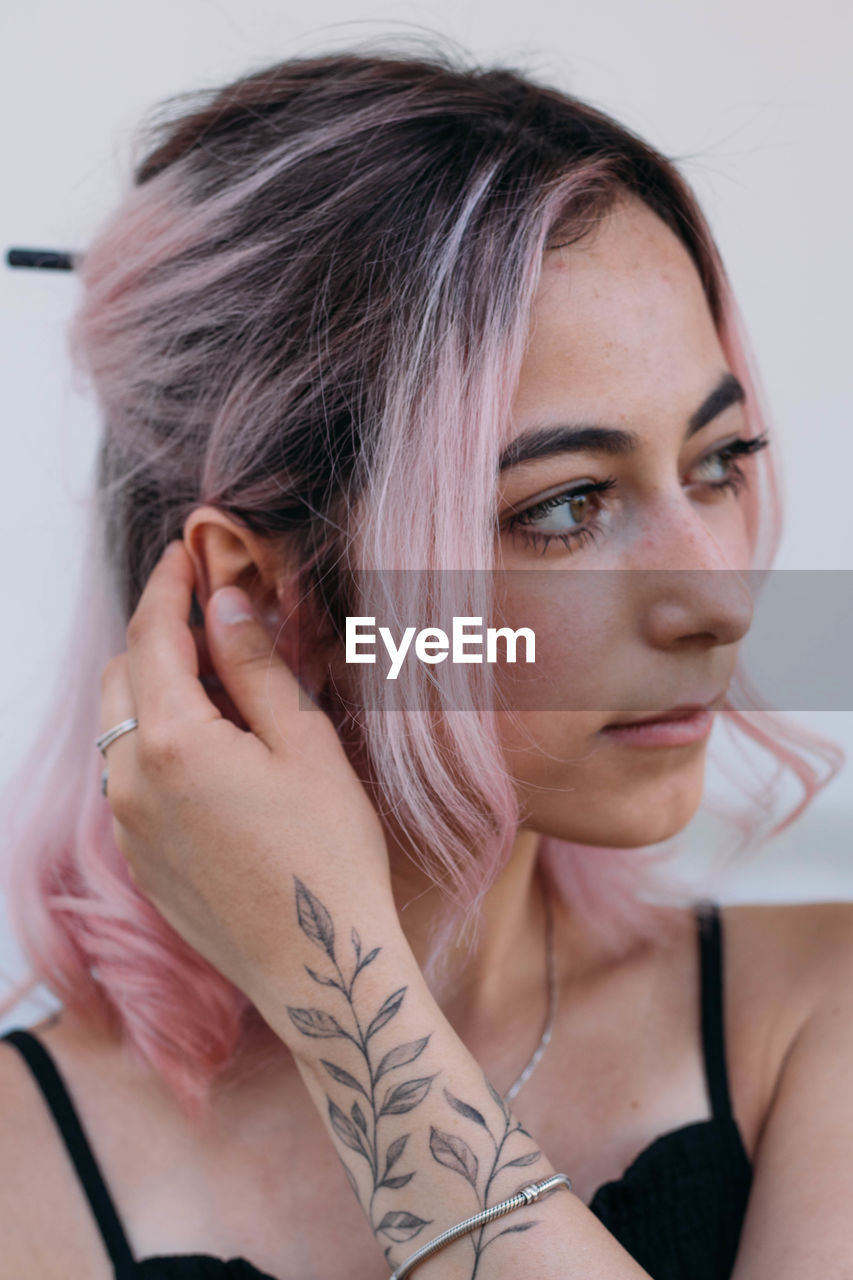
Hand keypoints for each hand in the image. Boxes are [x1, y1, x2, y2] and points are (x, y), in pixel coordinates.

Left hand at [98, 539, 391, 1002]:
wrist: (318, 968)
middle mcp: (129, 782)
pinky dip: (156, 743)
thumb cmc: (328, 854)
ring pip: (120, 729)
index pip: (150, 635)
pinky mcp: (139, 859)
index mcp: (172, 742)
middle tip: (220, 625)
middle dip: (159, 637)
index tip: (186, 553)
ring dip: (157, 692)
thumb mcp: (306, 745)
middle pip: (122, 677)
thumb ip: (255, 666)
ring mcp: (127, 826)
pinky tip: (216, 755)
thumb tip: (225, 603)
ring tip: (226, 692)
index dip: (167, 585)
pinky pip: (128, 777)